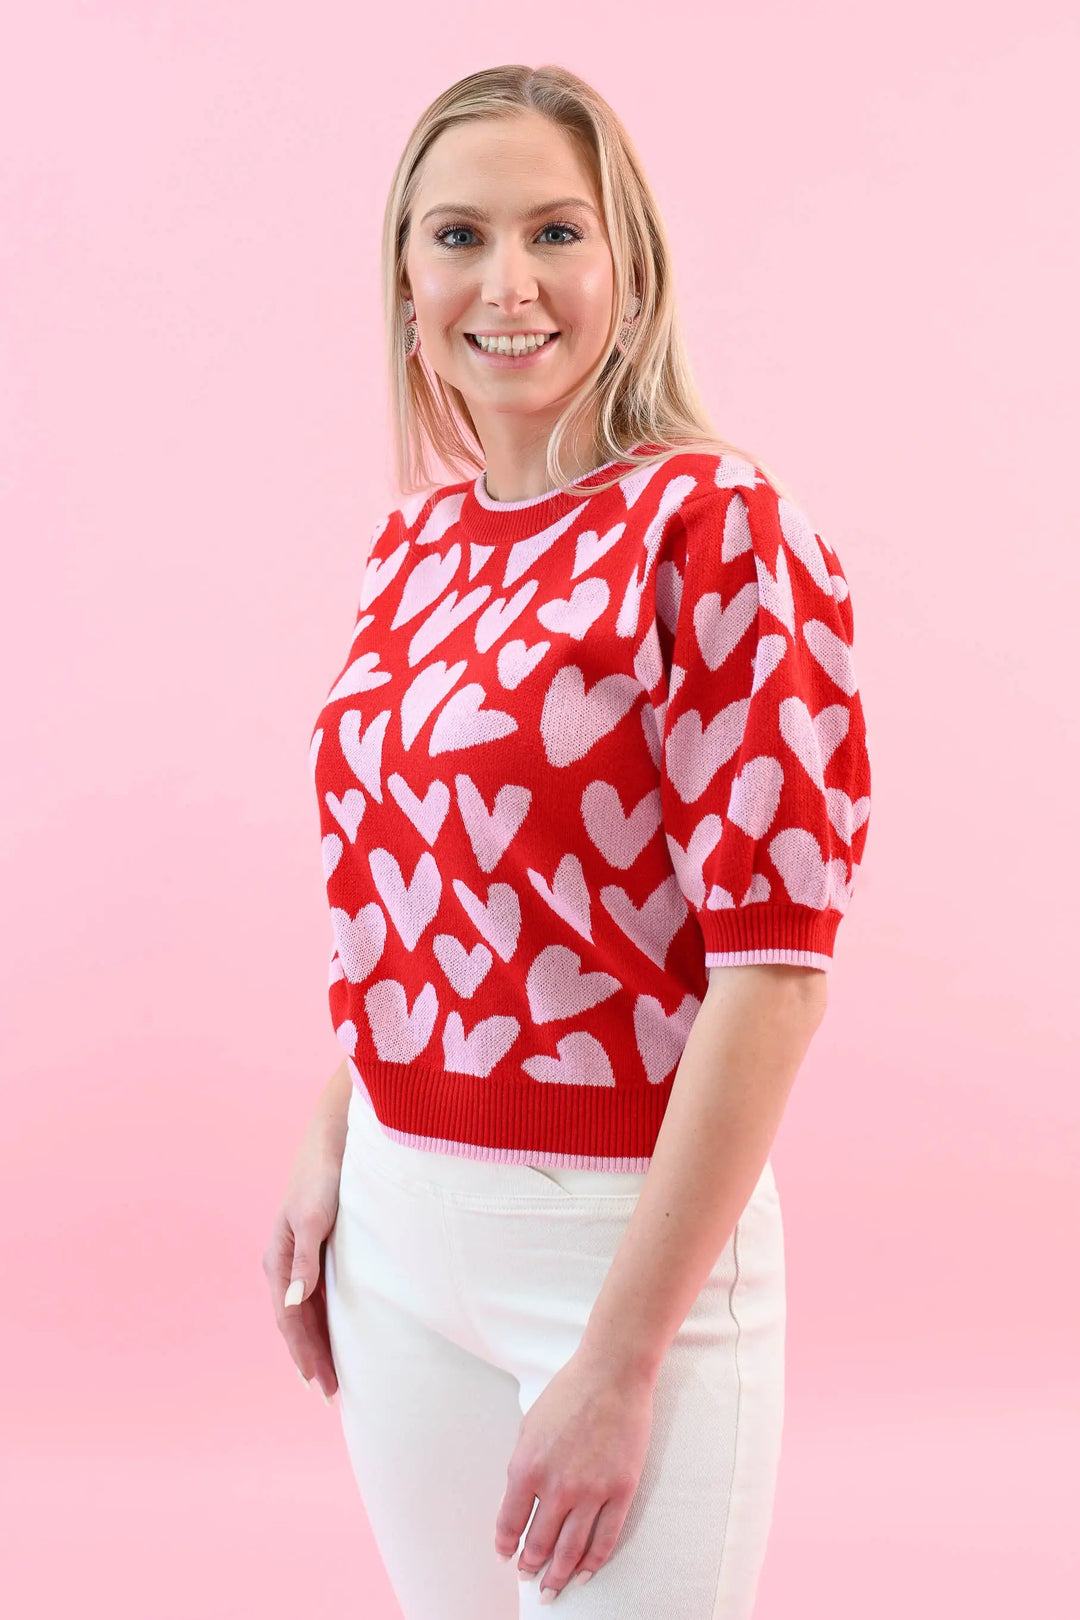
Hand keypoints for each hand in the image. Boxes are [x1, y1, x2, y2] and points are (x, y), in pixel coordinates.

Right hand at [262, 1119, 344, 1402]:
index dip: (304, 1354)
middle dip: (311, 1358)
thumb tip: (294, 1303)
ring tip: (334, 1376)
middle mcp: (285, 1262)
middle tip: (332, 1395)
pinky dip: (327, 1320)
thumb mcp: (313, 1218)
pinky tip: (340, 1334)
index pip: (290, 1320)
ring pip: (308, 1312)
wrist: (334, 1138)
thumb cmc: (323, 1175)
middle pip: (296, 1322)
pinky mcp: (319, 1247)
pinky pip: (320, 1296)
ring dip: (318, 1343)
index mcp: (278, 1259)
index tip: (321, 1386)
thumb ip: (305, 1261)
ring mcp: (301, 1256)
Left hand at [494, 1348, 655, 1600]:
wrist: (612, 1374)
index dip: (506, 1546)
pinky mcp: (620, 1491)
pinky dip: (593, 1562)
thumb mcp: (529, 1426)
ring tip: (553, 1588)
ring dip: (559, 1575)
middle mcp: (556, 1487)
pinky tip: (586, 1572)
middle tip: (529, 1578)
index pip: (510, 1523)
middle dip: (531, 1566)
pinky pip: (605, 1539)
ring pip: (571, 1551)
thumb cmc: (569, 1393)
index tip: (506, 1557)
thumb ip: (524, 1467)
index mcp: (526, 1468)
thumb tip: (521, 1503)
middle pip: (539, 1543)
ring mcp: (591, 1492)